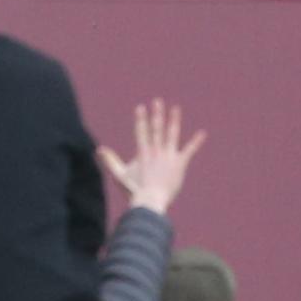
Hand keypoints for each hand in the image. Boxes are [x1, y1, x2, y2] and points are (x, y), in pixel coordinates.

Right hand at [96, 98, 207, 215]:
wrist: (150, 200)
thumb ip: (110, 161)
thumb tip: (98, 149)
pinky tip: (202, 133)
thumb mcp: (119, 174)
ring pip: (171, 134)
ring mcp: (168, 156)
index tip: (140, 107)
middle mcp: (155, 151)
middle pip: (156, 128)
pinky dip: (196, 142)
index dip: (140, 119)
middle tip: (157, 101)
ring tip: (175, 108)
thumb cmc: (134, 190)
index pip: (141, 132)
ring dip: (173, 120)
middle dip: (156, 114)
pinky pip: (189, 150)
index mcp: (142, 153)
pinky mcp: (179, 164)